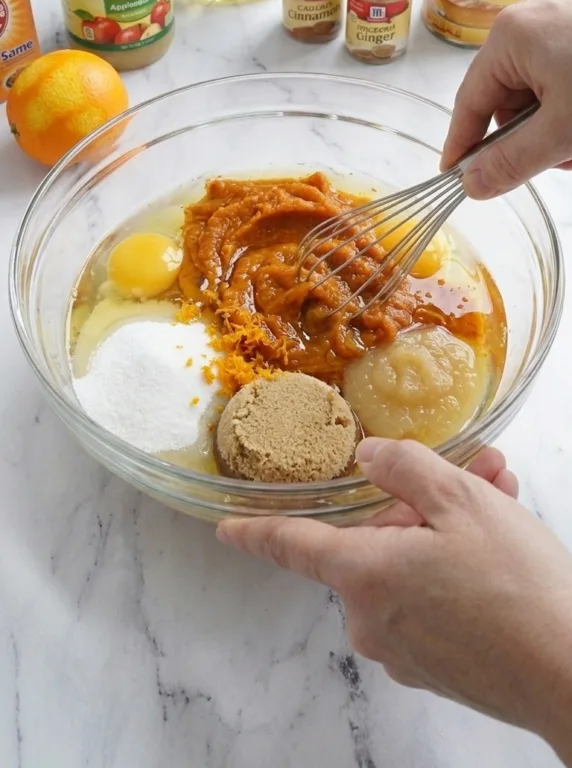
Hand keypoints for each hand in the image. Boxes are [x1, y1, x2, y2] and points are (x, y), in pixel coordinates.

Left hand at [218, 440, 571, 762]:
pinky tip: (501, 546)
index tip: (227, 529)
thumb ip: (404, 469)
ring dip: (448, 531)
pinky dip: (456, 569)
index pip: (293, 546)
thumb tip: (369, 458)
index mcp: (363, 575)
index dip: (256, 532)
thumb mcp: (460, 502)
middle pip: (375, 544)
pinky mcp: (436, 668)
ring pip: (410, 568)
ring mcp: (404, 650)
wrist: (571, 675)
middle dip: (421, 504)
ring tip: (501, 499)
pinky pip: (432, 601)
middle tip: (475, 476)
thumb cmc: (516, 585)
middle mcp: (371, 619)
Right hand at [441, 0, 571, 198]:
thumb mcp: (562, 130)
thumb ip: (513, 162)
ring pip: (539, 85)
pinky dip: (568, 101)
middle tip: (557, 160)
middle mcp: (531, 14)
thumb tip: (473, 184)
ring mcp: (562, 12)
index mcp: (511, 33)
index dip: (463, 144)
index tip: (457, 177)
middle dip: (529, 135)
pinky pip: (560, 70)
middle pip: (508, 94)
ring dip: (554, 122)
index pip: (471, 102)